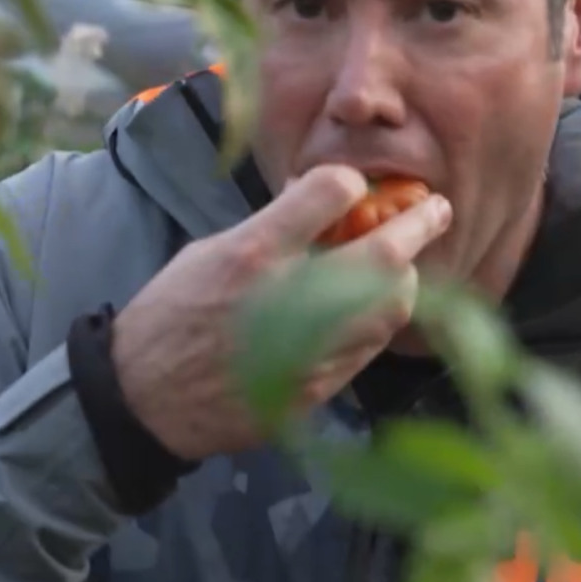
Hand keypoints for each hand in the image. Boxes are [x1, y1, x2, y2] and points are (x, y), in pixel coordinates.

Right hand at [110, 164, 451, 460]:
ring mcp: (305, 351)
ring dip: (408, 278)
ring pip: (391, 308)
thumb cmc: (173, 314)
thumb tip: (320, 197)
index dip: (351, 182)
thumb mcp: (208, 251)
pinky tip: (376, 307)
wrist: (145, 399)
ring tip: (407, 263)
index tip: (357, 185)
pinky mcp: (314, 389)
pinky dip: (380, 320)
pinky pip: (370, 348)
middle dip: (419, 226)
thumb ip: (271, 227)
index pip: (328, 193)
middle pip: (382, 256)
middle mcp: (284, 299)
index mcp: (251, 254)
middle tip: (435, 211)